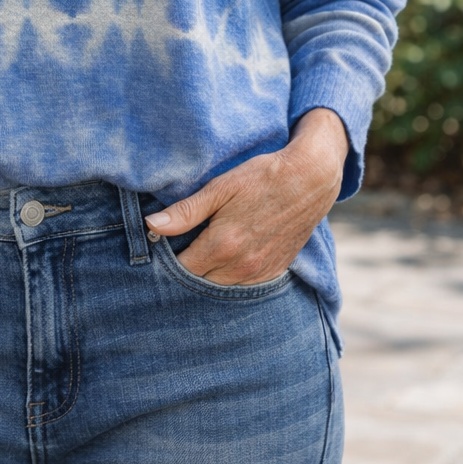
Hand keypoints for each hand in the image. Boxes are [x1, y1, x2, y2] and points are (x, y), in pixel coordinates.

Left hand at [144, 108, 348, 284]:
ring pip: (221, 286)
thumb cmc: (262, 177)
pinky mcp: (275, 271)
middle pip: (200, 281)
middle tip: (181, 246)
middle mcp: (241, 266)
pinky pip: (244, 286)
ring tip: (203, 250)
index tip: (162, 245)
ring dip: (209, 274)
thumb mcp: (220, 187)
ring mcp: (260, 272)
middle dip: (187, 268)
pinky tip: (227, 257)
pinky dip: (231, 276)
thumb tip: (152, 225)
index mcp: (223, 245)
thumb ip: (186, 211)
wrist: (310, 180)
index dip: (168, 258)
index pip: (181, 268)